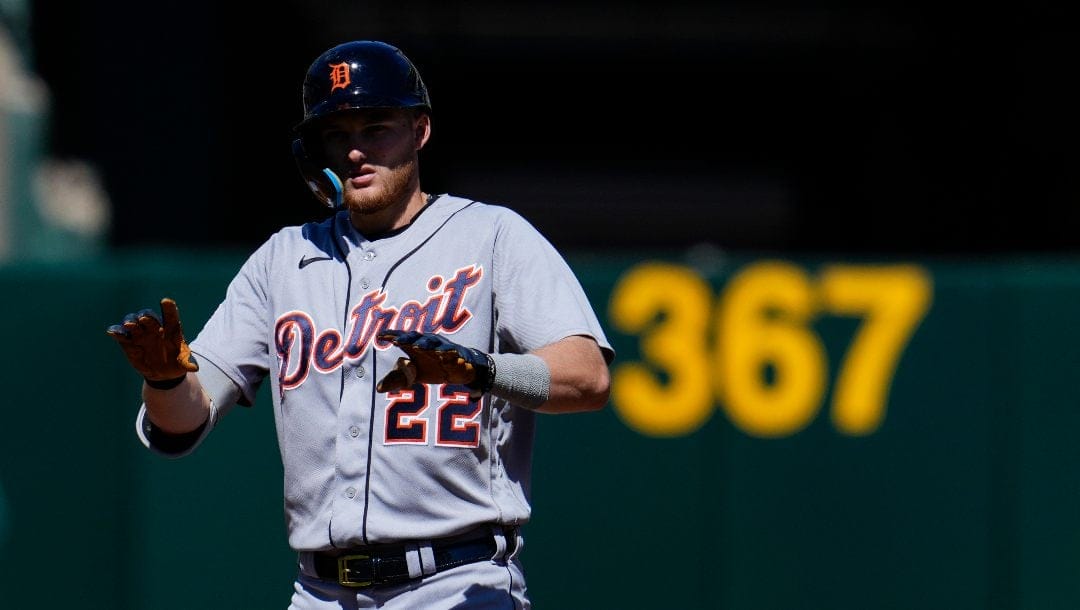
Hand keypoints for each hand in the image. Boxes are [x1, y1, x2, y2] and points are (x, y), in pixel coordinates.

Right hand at [106, 297, 198, 382]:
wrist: (164, 373)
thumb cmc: (177, 362)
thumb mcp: (183, 363)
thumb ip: (187, 362)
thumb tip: (194, 368)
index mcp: (172, 329)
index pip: (170, 315)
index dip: (168, 308)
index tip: (166, 301)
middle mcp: (155, 328)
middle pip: (149, 317)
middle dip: (146, 317)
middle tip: (143, 319)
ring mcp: (141, 334)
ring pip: (134, 322)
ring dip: (131, 321)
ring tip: (129, 325)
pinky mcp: (128, 342)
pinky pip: (121, 334)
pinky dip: (117, 331)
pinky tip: (112, 332)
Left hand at [376, 330, 491, 396]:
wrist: (458, 370)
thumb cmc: (433, 368)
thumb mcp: (414, 375)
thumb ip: (397, 379)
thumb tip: (378, 388)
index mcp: (416, 346)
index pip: (402, 338)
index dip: (391, 335)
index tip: (379, 336)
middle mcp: (428, 343)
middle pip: (415, 337)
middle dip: (405, 338)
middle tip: (395, 341)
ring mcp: (442, 346)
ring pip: (432, 342)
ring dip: (424, 343)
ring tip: (416, 347)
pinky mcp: (455, 354)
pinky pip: (451, 352)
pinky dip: (446, 353)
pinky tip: (440, 355)